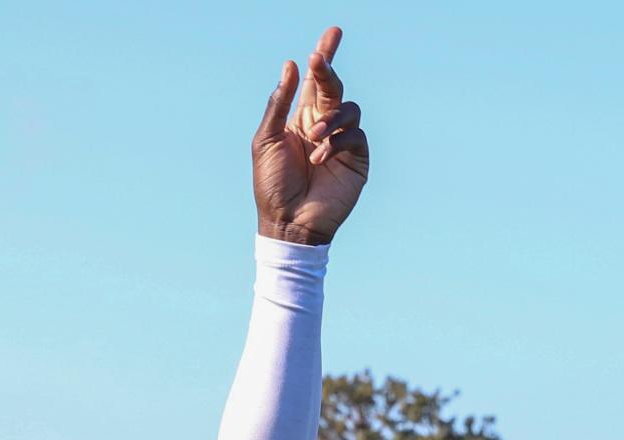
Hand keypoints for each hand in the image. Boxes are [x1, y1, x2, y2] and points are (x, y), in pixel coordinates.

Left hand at [253, 27, 368, 244]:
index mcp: (300, 120)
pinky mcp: (357, 157)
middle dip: (327, 71)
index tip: (332, 33)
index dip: (324, 58)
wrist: (287, 221)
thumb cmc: (271, 185)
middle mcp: (323, 126)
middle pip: (333, 87)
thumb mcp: (266, 140)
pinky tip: (320, 158)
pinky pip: (355, 135)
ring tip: (312, 137)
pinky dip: (336, 141)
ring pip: (349, 108)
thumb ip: (279, 103)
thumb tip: (290, 65)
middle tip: (319, 60)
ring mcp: (342, 141)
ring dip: (329, 118)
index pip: (315, 83)